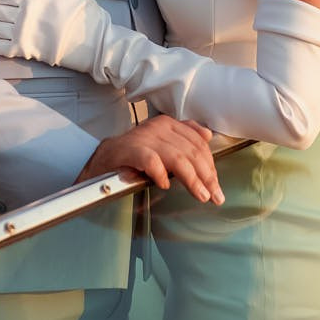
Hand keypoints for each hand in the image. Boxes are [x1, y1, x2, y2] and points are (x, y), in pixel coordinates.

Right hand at [79, 116, 222, 203]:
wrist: (103, 159)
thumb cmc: (135, 156)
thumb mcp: (162, 144)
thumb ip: (184, 138)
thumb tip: (208, 136)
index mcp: (169, 124)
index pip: (198, 143)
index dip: (211, 165)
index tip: (216, 185)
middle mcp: (159, 127)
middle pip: (191, 151)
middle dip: (206, 176)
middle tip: (214, 195)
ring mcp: (144, 137)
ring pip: (177, 157)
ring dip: (192, 179)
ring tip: (201, 195)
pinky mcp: (130, 150)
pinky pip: (151, 161)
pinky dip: (161, 174)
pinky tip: (166, 185)